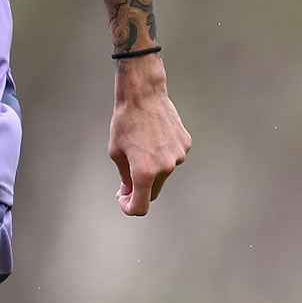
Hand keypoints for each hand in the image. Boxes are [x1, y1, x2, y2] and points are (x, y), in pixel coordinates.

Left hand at [108, 61, 190, 215]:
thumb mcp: (116, 152)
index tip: (124, 201)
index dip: (130, 207)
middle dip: (140, 190)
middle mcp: (165, 168)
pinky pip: (172, 157)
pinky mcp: (185, 144)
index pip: (141, 205)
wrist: (143, 94)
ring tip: (140, 146)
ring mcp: (178, 156)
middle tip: (126, 182)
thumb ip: (125, 177)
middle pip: (153, 192)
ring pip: (163, 173)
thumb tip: (131, 192)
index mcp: (145, 172)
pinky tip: (153, 136)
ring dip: (152, 168)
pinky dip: (162, 154)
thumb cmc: (124, 122)